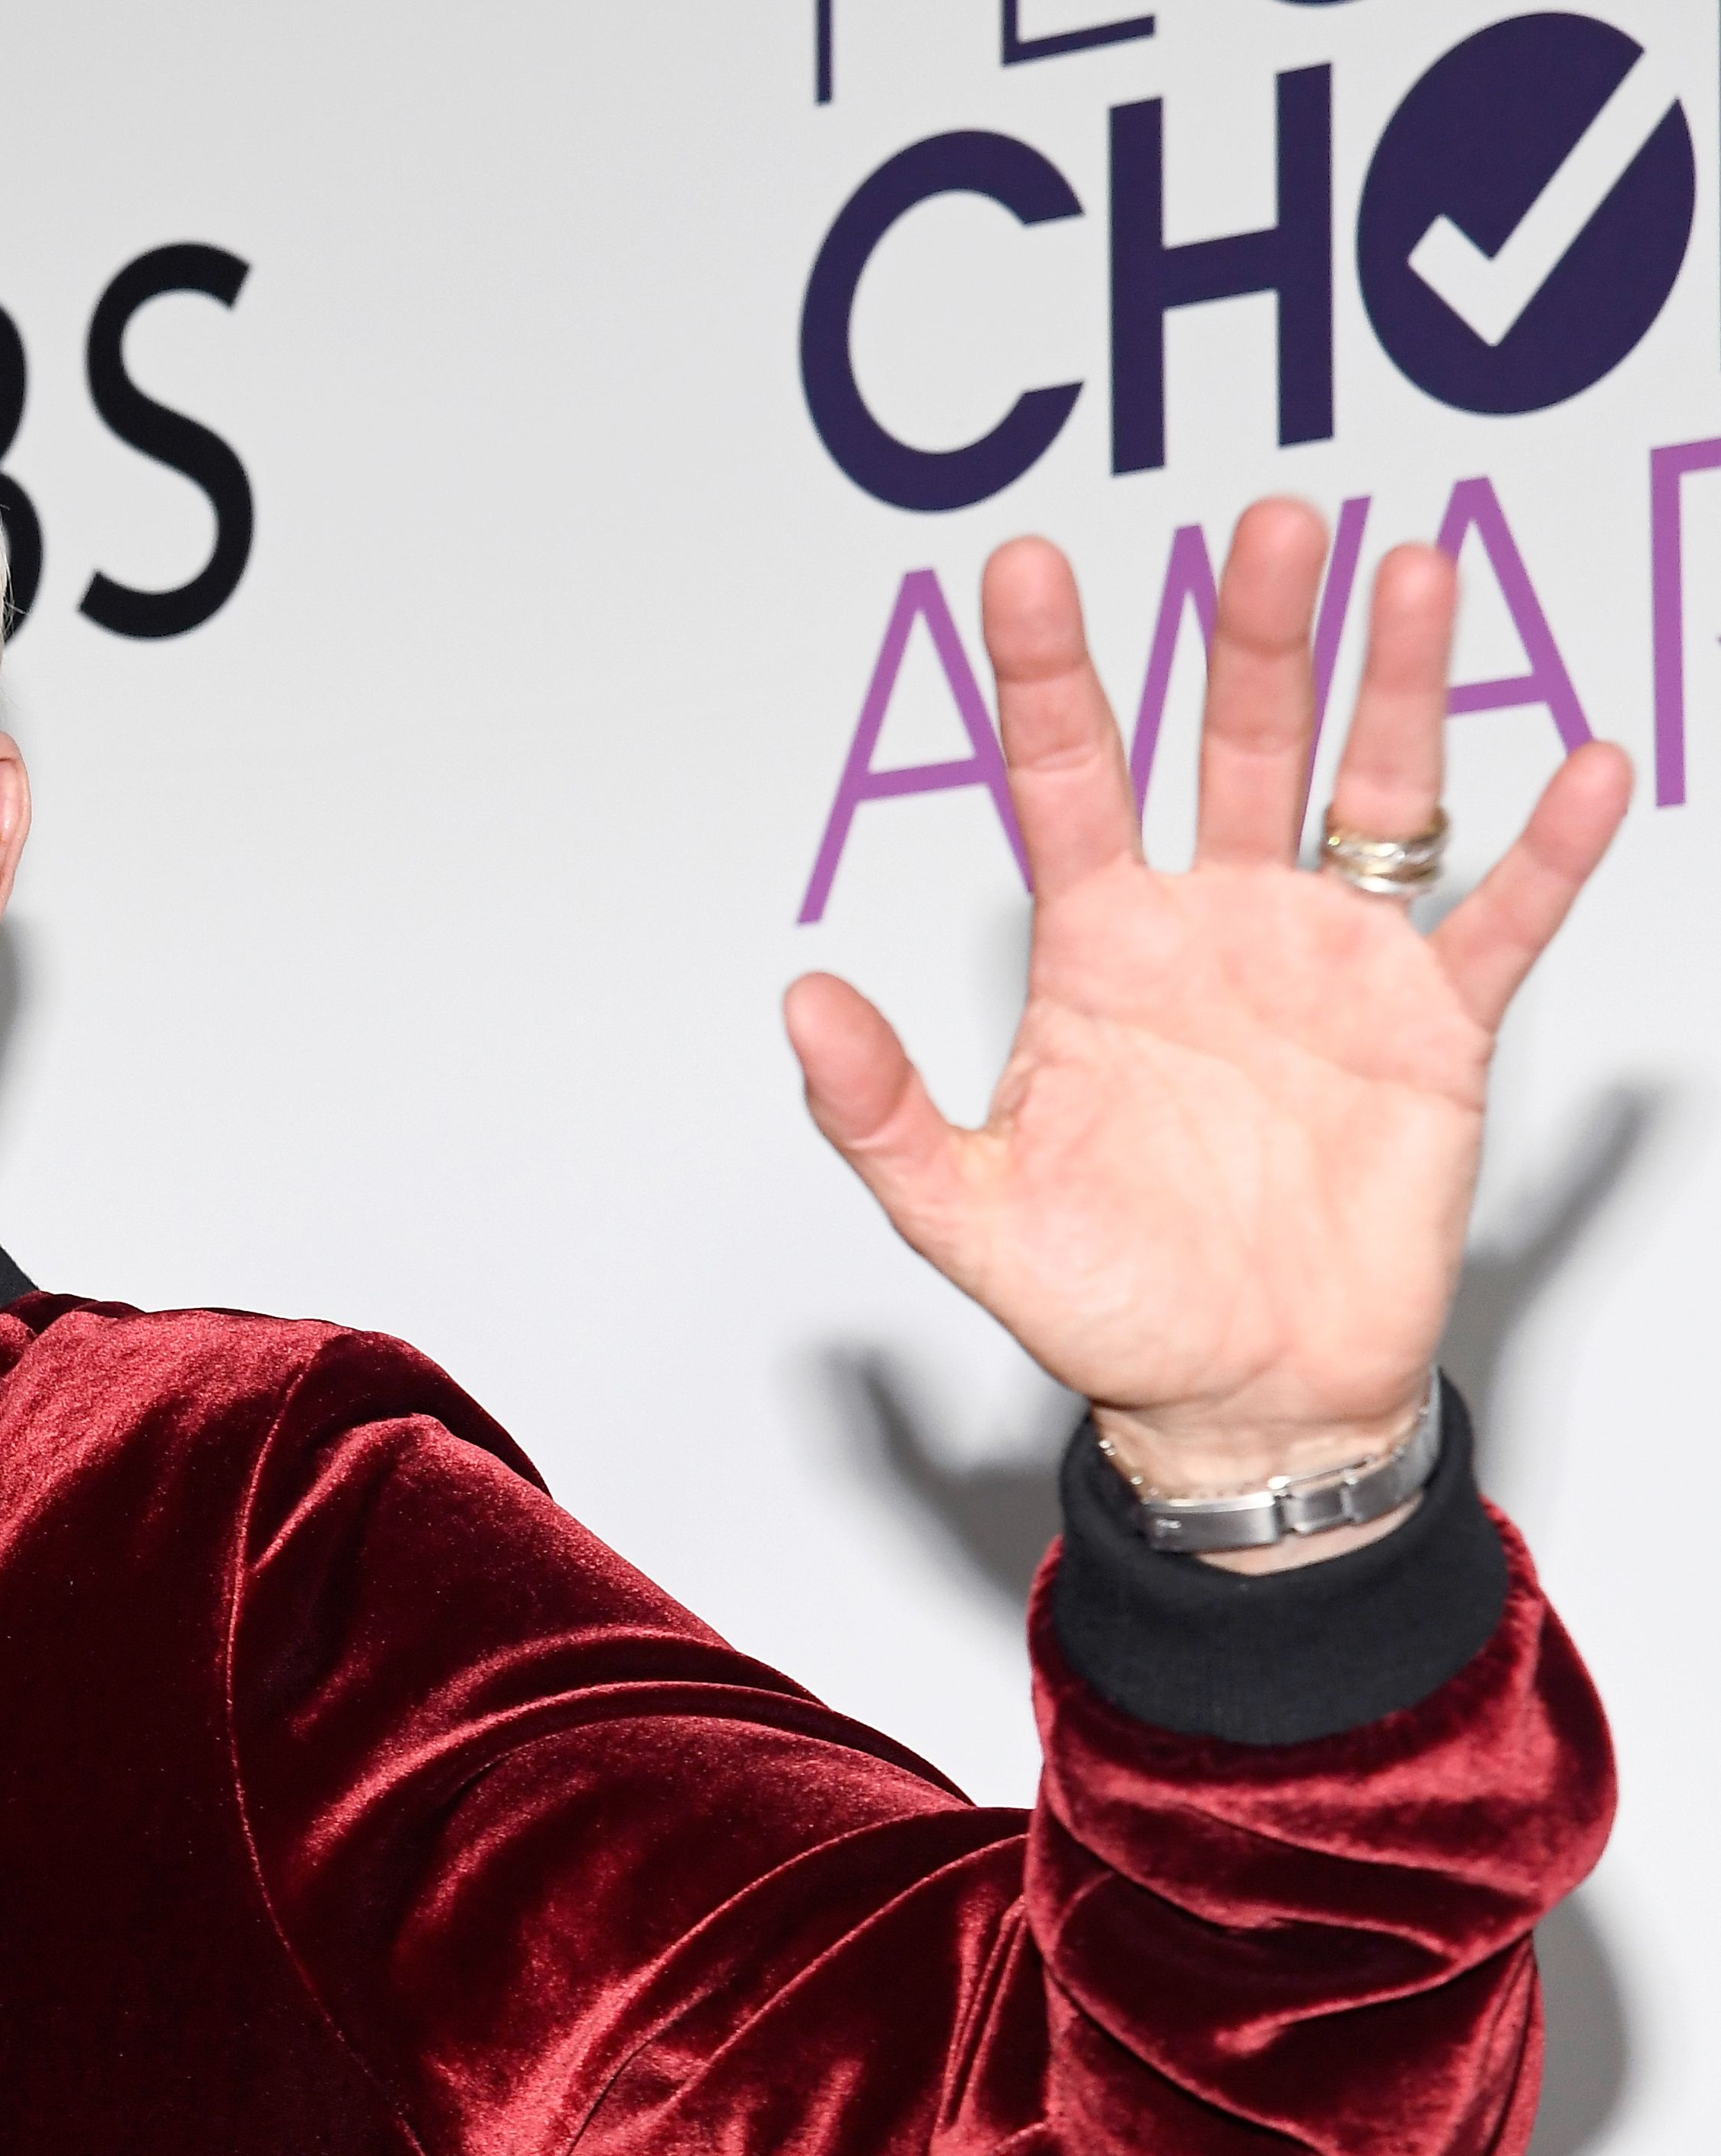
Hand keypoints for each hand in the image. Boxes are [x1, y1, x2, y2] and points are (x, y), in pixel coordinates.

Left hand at [784, 500, 1630, 1550]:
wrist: (1242, 1397)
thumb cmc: (1107, 1302)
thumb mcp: (965, 1212)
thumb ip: (878, 1109)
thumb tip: (799, 1002)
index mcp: (1097, 951)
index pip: (1063, 778)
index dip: (1046, 674)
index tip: (1026, 569)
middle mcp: (1216, 926)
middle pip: (1234, 743)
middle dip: (1255, 634)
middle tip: (1273, 526)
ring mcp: (1330, 964)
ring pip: (1371, 792)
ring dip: (1398, 686)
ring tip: (1415, 571)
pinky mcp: (1432, 1029)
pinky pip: (1499, 923)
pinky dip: (1549, 853)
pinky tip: (1588, 767)